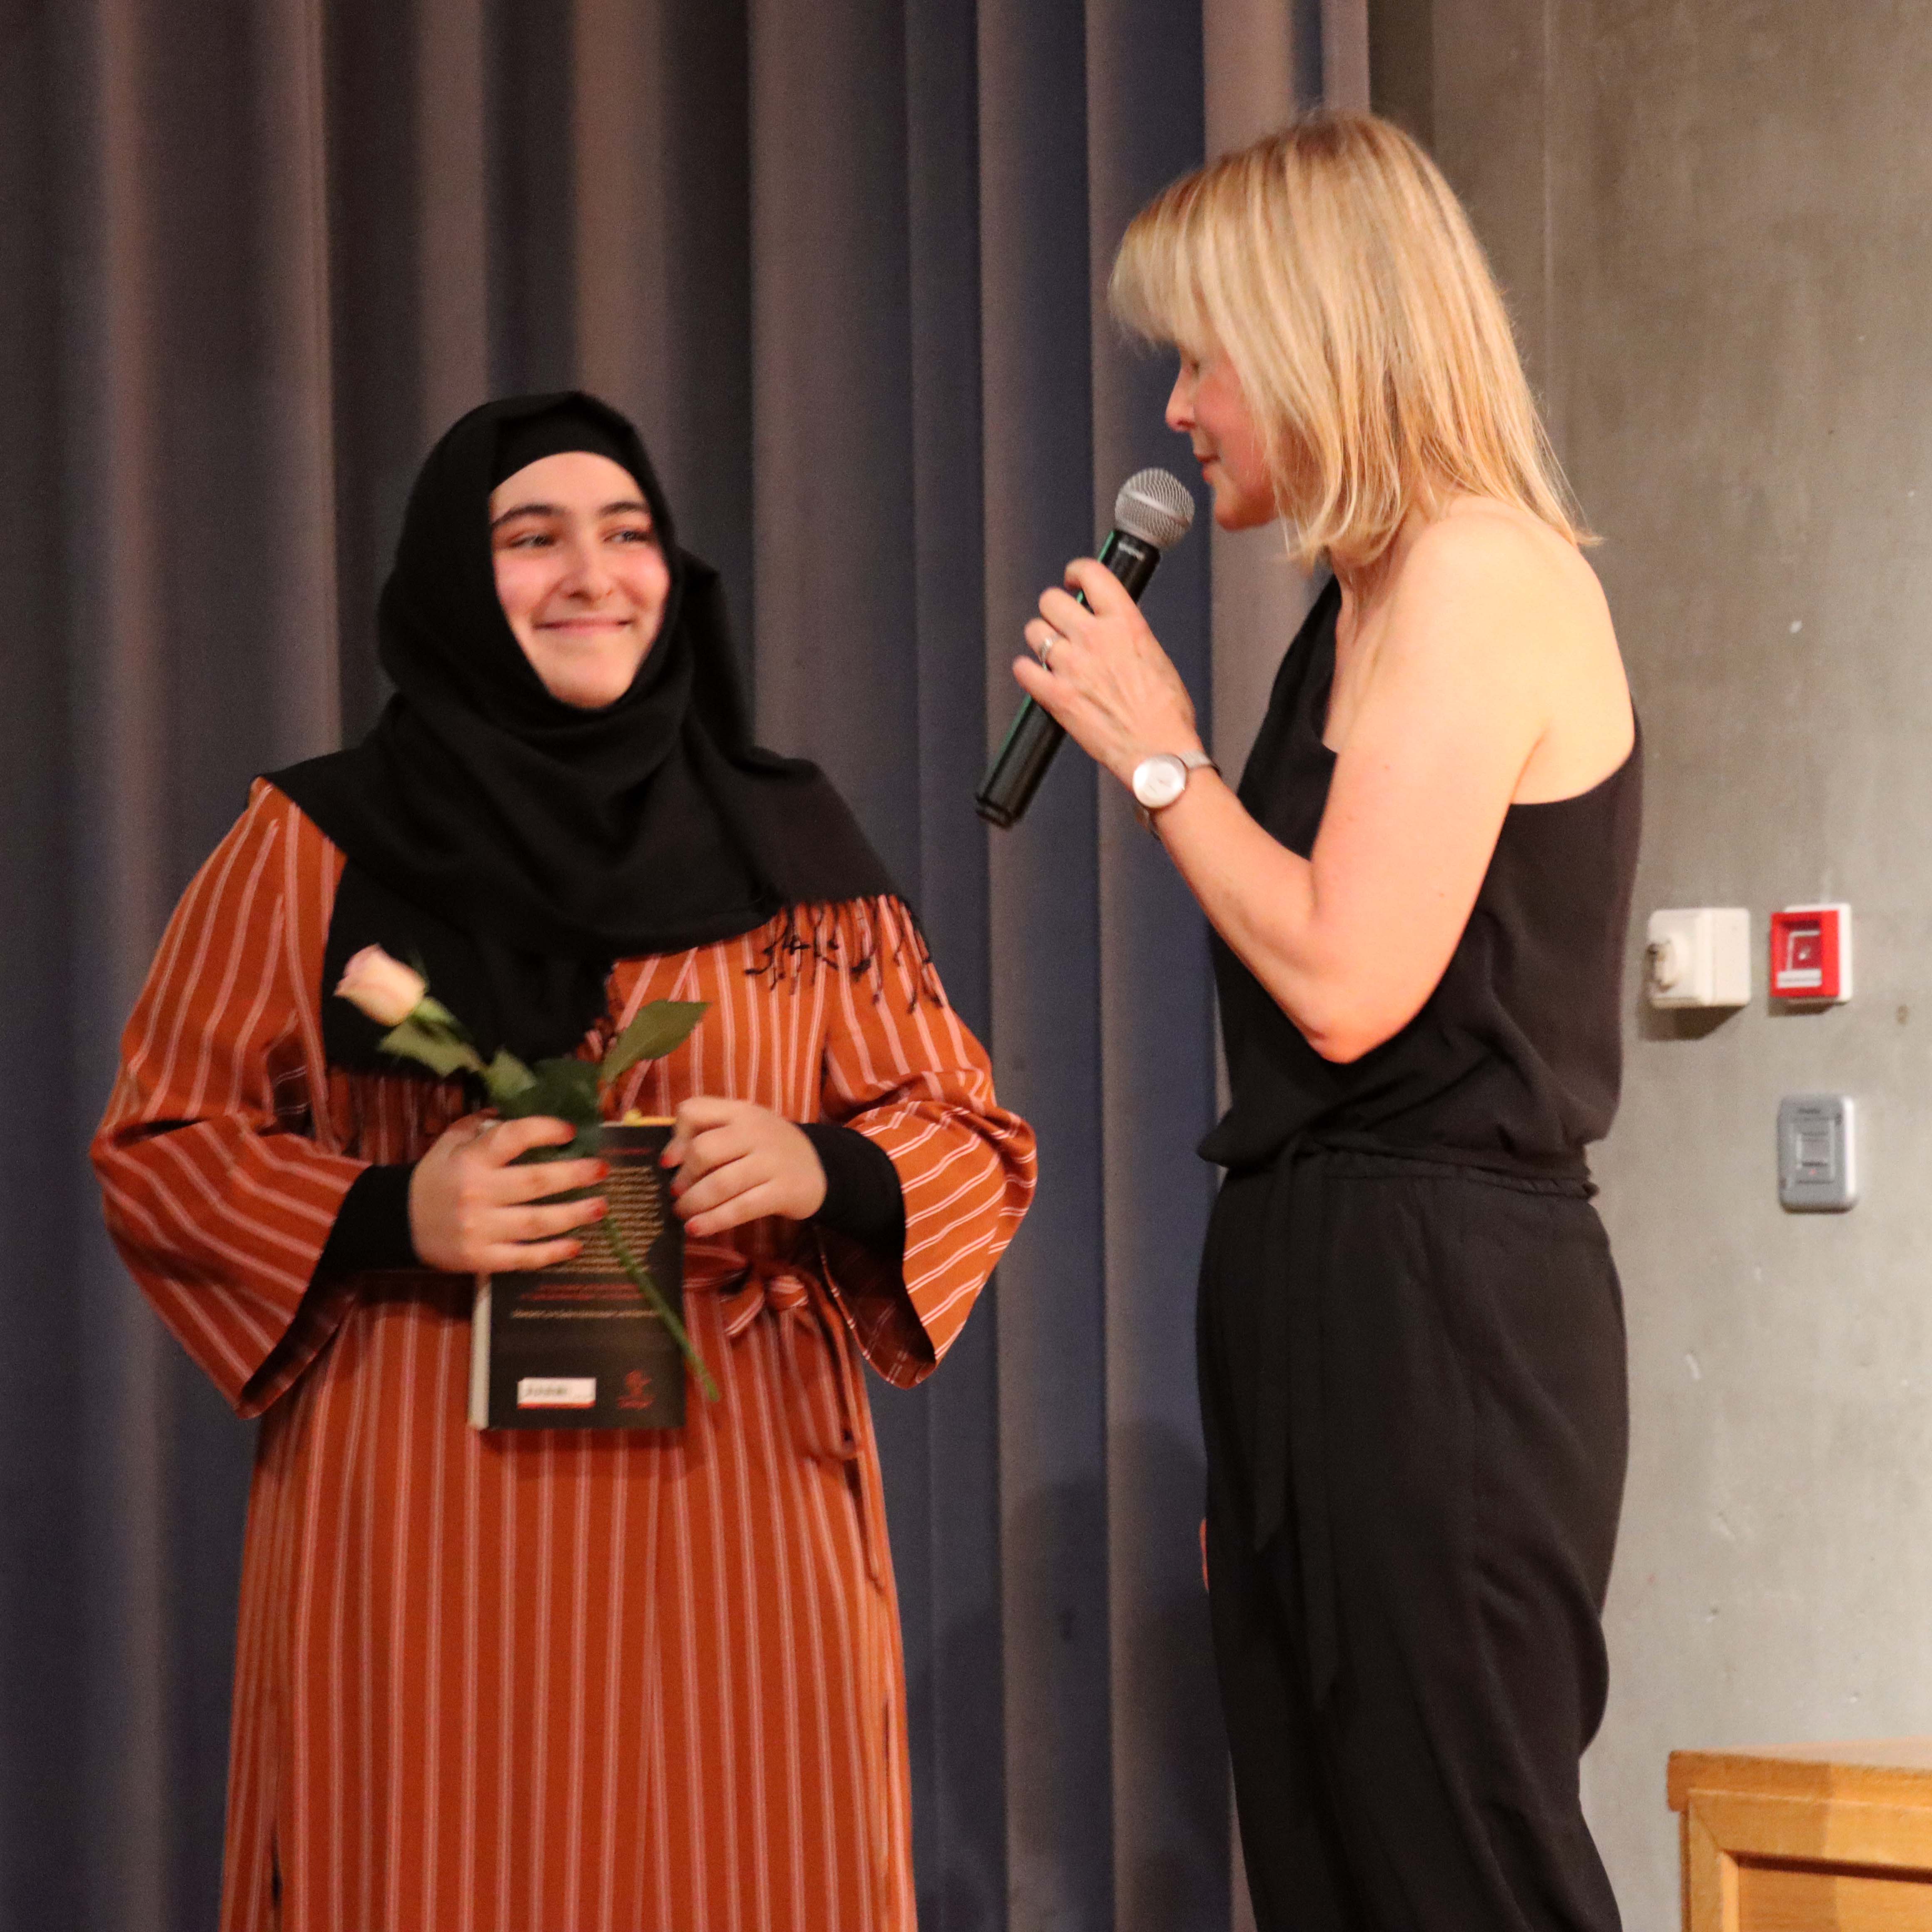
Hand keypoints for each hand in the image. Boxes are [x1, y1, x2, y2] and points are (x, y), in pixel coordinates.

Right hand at [409, 1113, 608, 1273]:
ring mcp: (480, 1229)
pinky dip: (552, 1253)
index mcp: (470, 1159)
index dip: (543, 1131)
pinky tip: (576, 1246)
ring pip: (536, 1223)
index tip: (570, 1131)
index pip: (511, 1138)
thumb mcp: (451, 1141)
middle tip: (602, 1169)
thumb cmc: (435, 1176)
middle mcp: (477, 1193)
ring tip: (601, 1206)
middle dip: (574, 1175)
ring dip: (574, 1215)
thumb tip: (521, 1108)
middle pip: (535, 1183)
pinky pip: (524, 1258)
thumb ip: (484, 1124)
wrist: (400, 1221)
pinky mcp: (482, 1259)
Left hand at [663, 1097, 826, 1238]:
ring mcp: (771, 1161)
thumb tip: (668, 1160)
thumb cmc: (769, 1150)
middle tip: (677, 1193)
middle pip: (703, 1150)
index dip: (675, 1138)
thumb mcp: (744, 1129)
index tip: (669, 1162)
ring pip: (719, 1183)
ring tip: (682, 1213)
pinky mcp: (782, 1191)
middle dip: (683, 1177)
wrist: (821, 1168)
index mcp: (741, 1112)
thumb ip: (710, 1134)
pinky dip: (713, 1220)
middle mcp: (755, 1131)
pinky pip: (740, 1208)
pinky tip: (696, 1228)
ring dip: (693, 1202)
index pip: (695, 1111)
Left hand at [1013, 556, 1203, 786]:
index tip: (1073, 582)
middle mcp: (1095, 638)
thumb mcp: (1155, 657)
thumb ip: (1127, 636)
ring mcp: (1072, 666)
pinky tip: (1035, 675)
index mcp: (1125, 623)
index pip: (1091, 574)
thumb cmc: (1167, 714)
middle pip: (1051, 600)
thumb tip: (1111, 629)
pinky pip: (1023, 669)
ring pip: (1034, 631)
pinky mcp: (1056, 696)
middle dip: (1054, 610)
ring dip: (1040, 639)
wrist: (1160, 753)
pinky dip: (1026, 670)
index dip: (1076, 573)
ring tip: (1051, 652)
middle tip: (1061, 623)